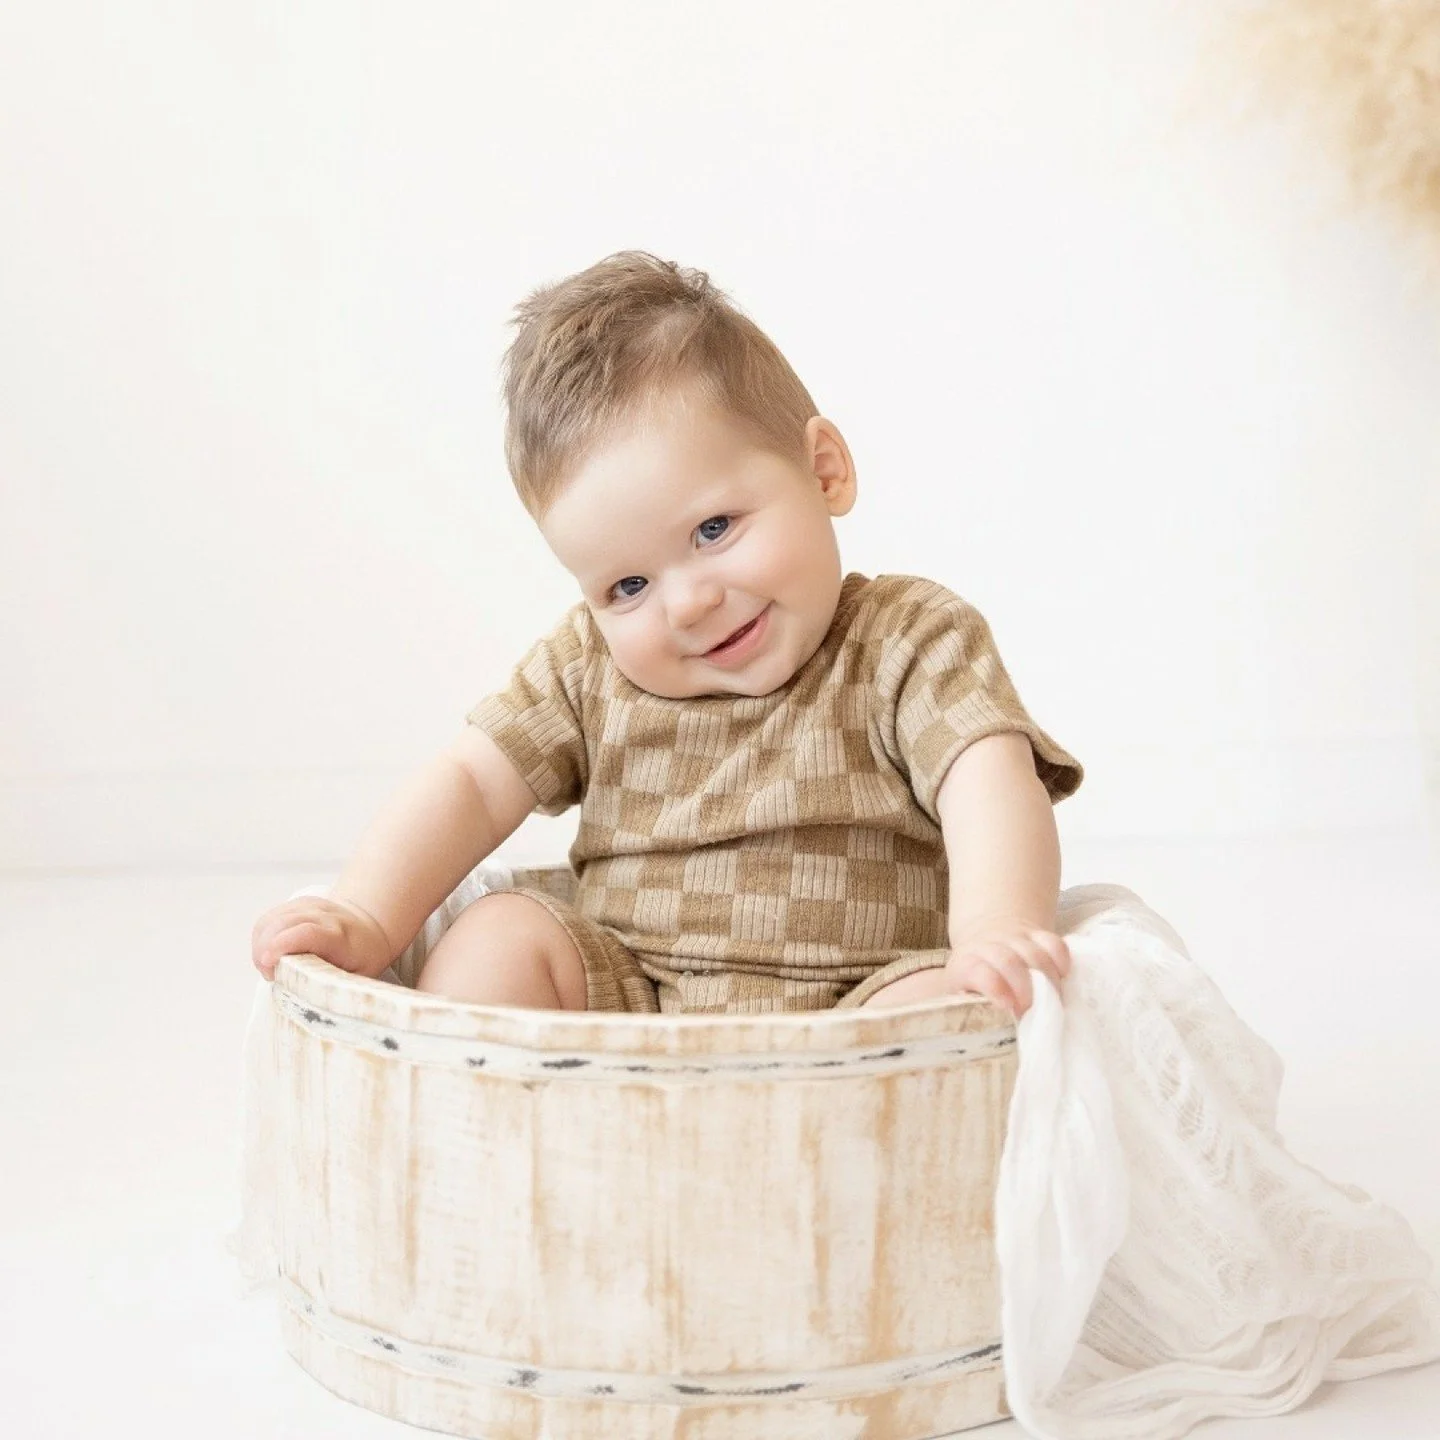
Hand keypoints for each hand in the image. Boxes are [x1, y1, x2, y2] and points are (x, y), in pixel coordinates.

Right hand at [251, 896, 394, 980]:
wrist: (369, 928)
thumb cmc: (362, 959)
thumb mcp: (359, 977)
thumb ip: (336, 989)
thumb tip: (314, 1010)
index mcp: (340, 937)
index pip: (308, 933)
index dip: (284, 945)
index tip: (268, 964)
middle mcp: (324, 916)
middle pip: (283, 924)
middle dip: (265, 950)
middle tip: (270, 975)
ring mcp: (308, 907)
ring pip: (271, 920)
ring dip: (260, 946)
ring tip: (269, 967)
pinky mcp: (295, 905)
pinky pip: (268, 920)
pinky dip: (260, 939)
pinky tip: (268, 954)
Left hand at [943, 918, 1071, 1018]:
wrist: (985, 938)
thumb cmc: (975, 979)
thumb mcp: (964, 994)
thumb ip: (973, 1009)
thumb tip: (991, 1033)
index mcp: (967, 964)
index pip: (978, 972)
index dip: (995, 988)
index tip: (1008, 1006)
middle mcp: (989, 946)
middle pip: (1009, 962)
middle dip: (1025, 991)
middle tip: (1032, 1012)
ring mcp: (1015, 937)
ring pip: (1036, 955)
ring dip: (1048, 983)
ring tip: (1051, 1002)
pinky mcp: (1037, 934)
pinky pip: (1055, 944)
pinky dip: (1061, 963)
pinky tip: (1061, 977)